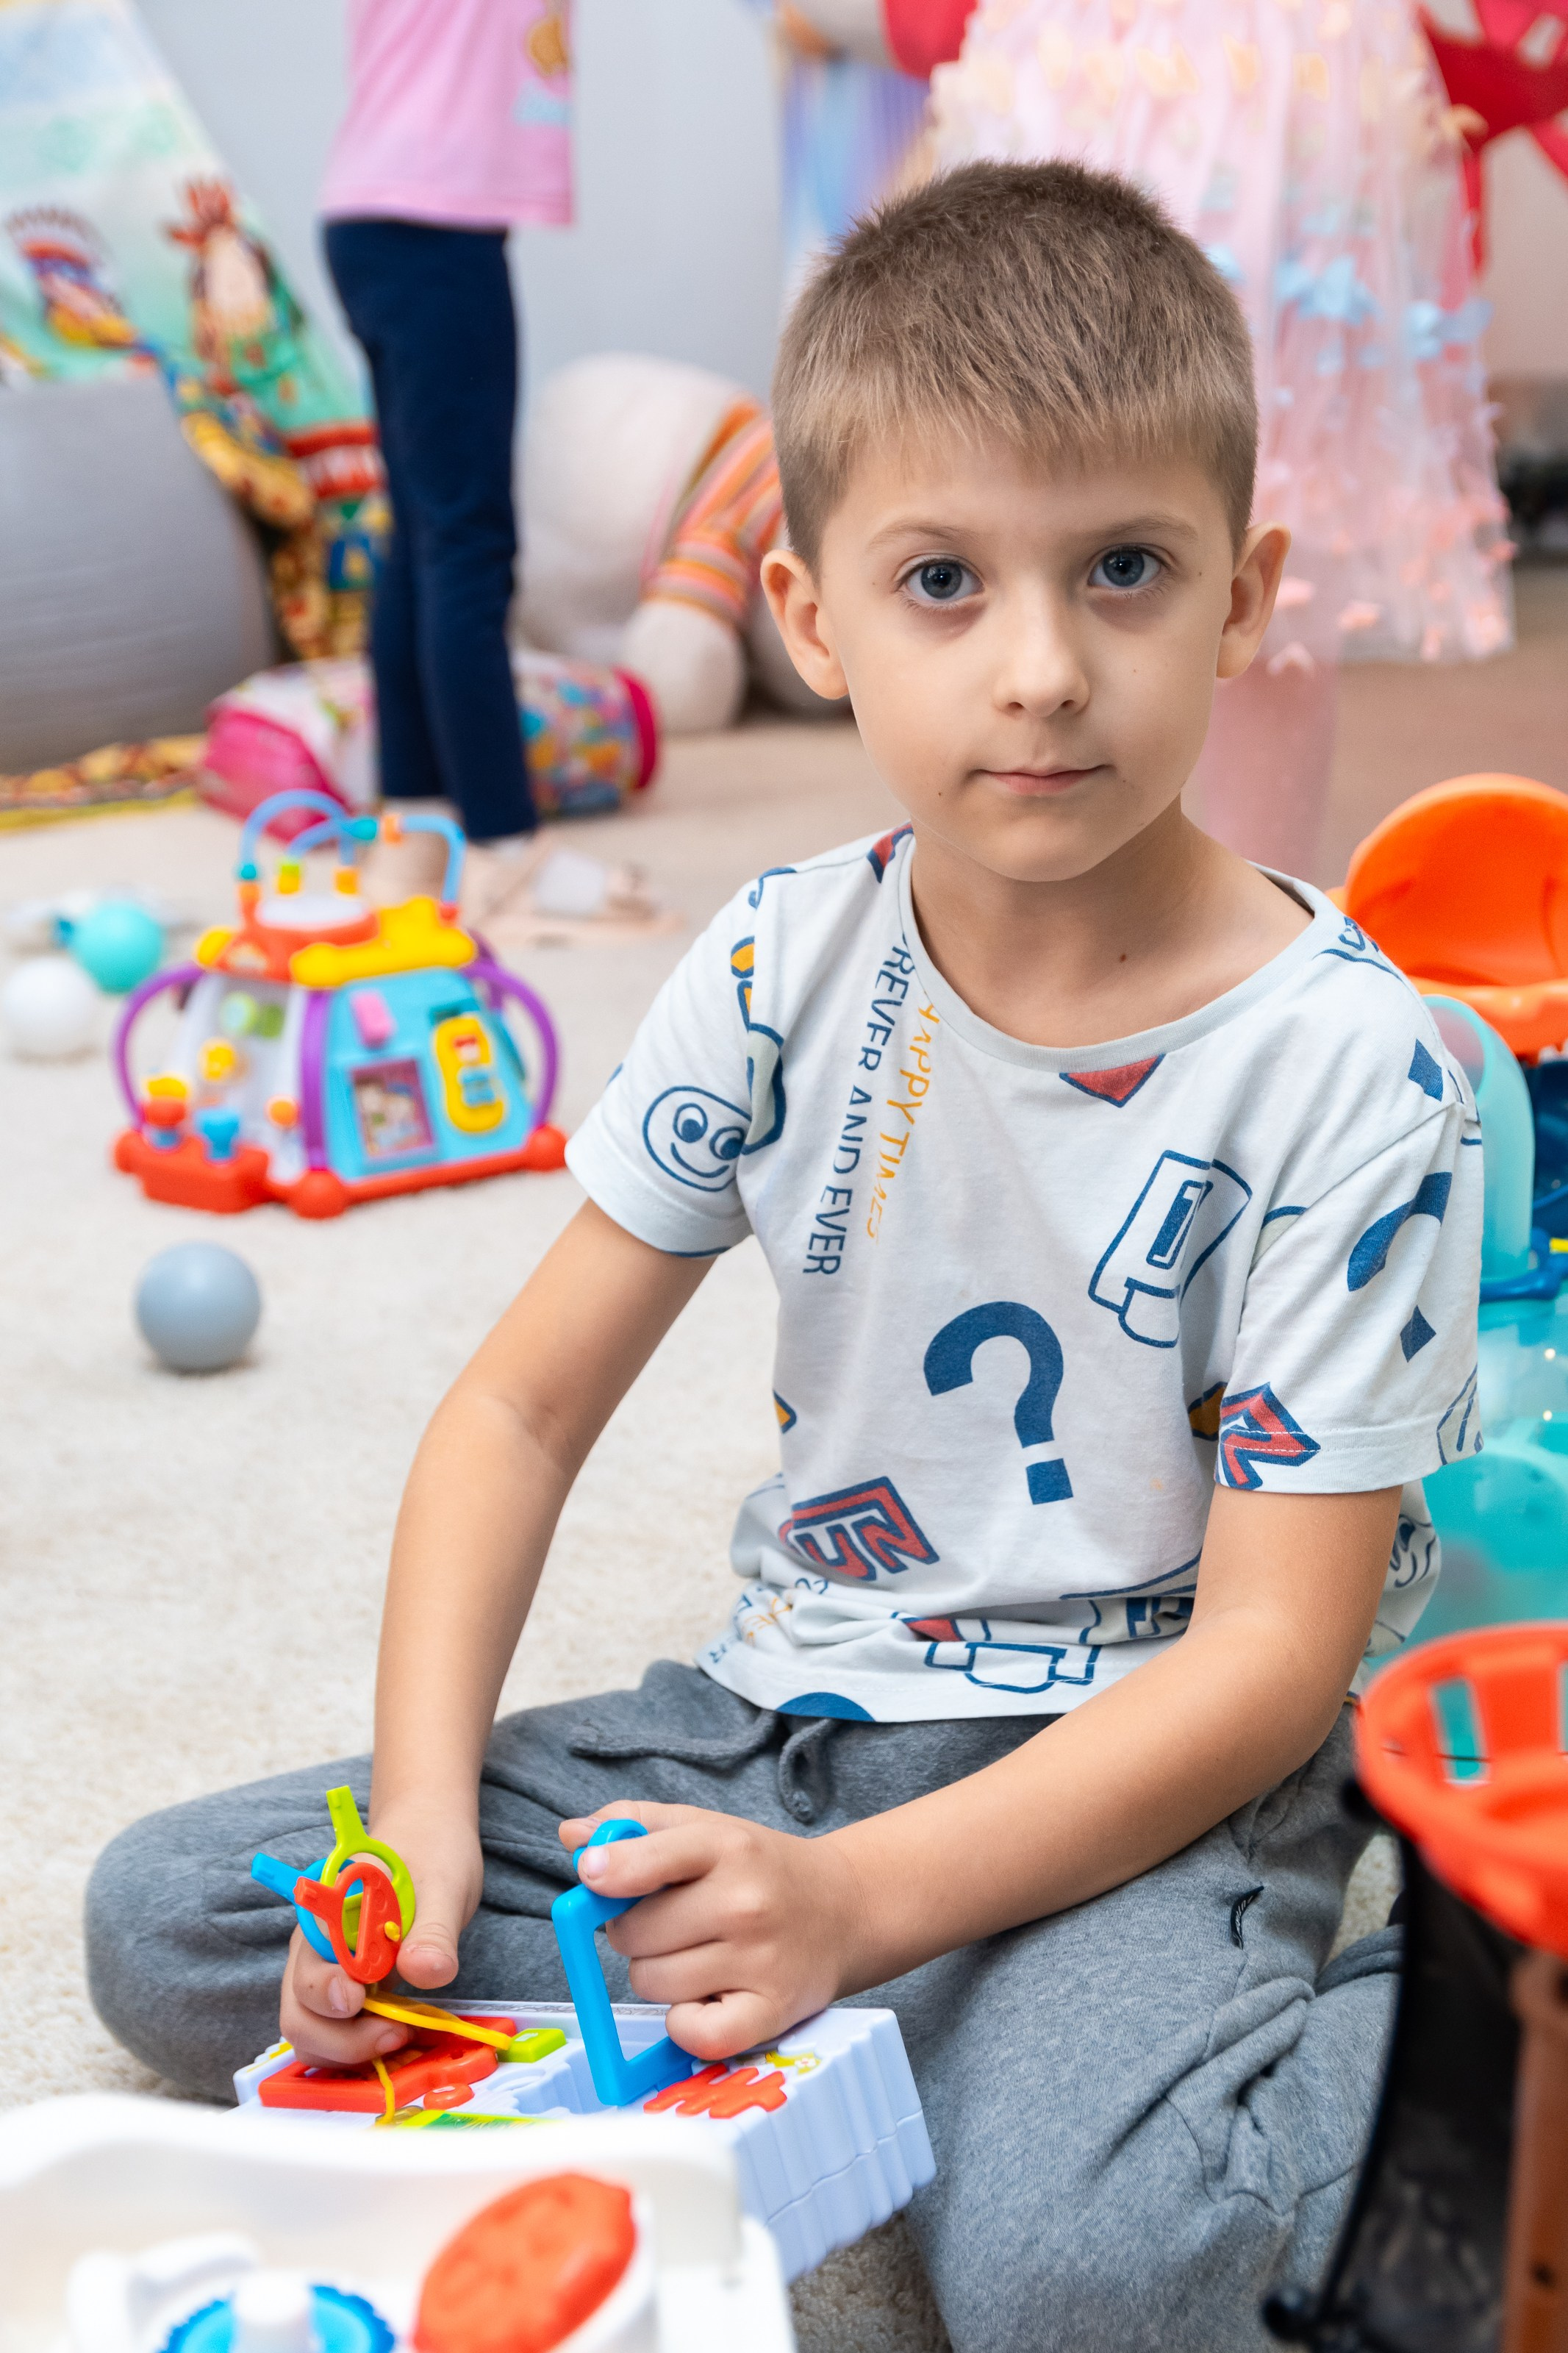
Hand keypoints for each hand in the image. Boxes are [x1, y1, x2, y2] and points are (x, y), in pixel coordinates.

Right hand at [278, 1801, 483, 2068]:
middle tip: (397, 2034)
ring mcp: (325, 1972)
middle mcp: (315, 1948)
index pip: (307, 1969)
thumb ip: (434, 1930)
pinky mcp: (346, 1989)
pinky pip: (333, 2031)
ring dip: (348, 2050)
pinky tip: (394, 2038)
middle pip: (300, 2013)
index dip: (327, 1994)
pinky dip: (355, 2047)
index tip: (362, 2000)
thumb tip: (424, 1972)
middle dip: (342, 2038)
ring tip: (400, 2037)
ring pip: (311, 2031)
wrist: (429, 1838)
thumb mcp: (444, 1885)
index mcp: (328, 1915)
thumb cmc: (431, 1853)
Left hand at [559, 1802, 858, 2060]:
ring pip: (652, 1982)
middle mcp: (745, 1903)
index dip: (605, 1872)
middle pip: (633, 1934)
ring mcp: (761, 1961)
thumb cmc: (761, 1869)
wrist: (846, 1909)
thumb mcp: (705, 1828)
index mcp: (726, 1846)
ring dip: (659, 1973)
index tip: (593, 1876)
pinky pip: (692, 2034)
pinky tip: (703, 1997)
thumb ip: (634, 1825)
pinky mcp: (771, 2013)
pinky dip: (684, 2023)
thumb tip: (571, 1836)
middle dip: (634, 1931)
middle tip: (670, 1923)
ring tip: (696, 1953)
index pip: (647, 1860)